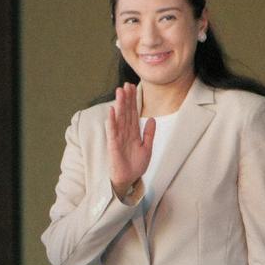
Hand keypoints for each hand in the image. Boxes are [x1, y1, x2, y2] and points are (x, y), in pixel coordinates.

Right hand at [107, 82, 154, 199]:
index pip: (132, 113)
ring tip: (119, 92)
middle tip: (125, 84)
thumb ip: (149, 134)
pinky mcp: (113, 146)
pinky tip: (112, 111)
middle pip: (126, 113)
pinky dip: (112, 121)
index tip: (132, 87)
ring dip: (119, 105)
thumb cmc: (136, 166)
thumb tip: (152, 119)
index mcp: (133, 133)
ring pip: (119, 118)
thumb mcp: (147, 148)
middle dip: (126, 99)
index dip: (132, 100)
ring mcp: (118, 138)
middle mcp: (125, 133)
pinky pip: (113, 132)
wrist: (129, 180)